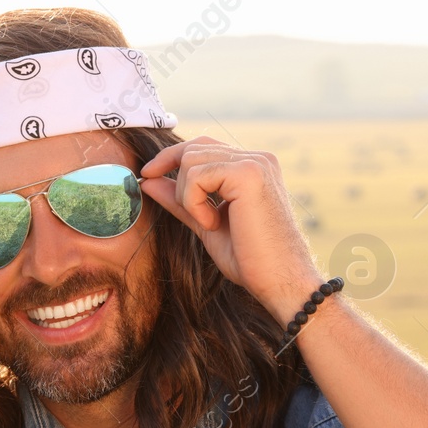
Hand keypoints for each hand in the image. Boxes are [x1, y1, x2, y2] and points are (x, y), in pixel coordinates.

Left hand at [137, 137, 322, 317]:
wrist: (280, 281)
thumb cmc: (250, 259)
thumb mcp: (206, 223)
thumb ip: (181, 200)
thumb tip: (149, 180)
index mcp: (253, 167)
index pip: (203, 146)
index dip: (171, 157)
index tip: (147, 174)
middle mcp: (257, 158)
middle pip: (194, 148)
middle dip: (174, 178)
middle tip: (177, 206)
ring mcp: (255, 162)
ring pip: (191, 161)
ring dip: (188, 198)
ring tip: (209, 224)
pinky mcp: (248, 173)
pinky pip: (197, 176)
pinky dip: (194, 204)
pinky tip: (213, 224)